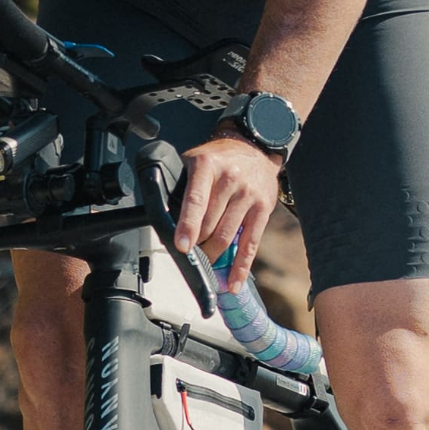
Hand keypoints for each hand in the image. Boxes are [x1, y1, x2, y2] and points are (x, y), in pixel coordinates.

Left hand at [172, 135, 284, 281]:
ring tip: (205, 263)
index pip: (196, 200)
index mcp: (207, 167)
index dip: (188, 225)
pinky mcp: (263, 209)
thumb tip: (165, 219)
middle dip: (197, 244)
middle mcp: (231, 180)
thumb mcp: (195, 160)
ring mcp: (249, 195)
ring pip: (227, 236)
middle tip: (188, 254)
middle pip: (210, 224)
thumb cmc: (219, 158)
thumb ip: (183, 186)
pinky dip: (240, 267)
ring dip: (213, 255)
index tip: (182, 245)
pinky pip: (250, 244)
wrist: (255, 147)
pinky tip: (233, 282)